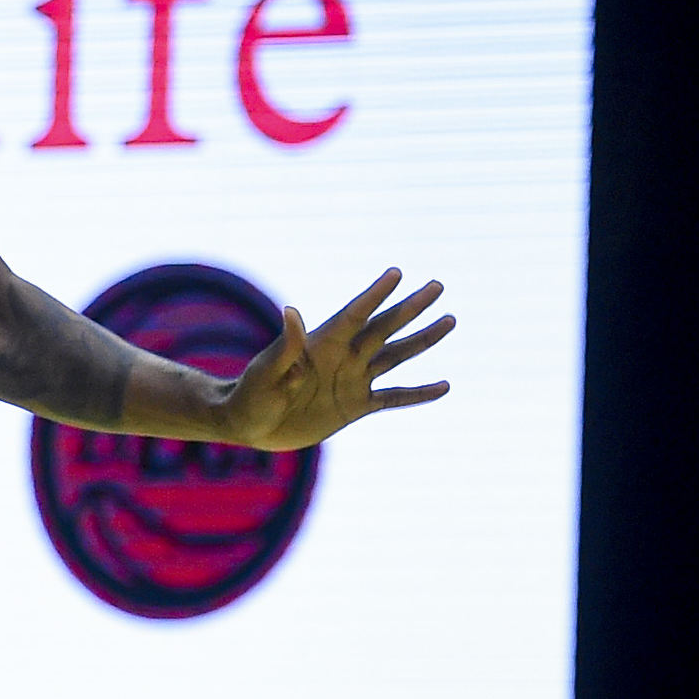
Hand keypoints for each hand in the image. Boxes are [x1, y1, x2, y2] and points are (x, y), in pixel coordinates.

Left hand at [212, 271, 454, 449]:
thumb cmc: (251, 395)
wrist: (248, 425)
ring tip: (449, 320)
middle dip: (410, 308)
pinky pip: (395, 398)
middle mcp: (342, 357)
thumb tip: (291, 311)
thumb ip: (286, 347)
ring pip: (396, 356)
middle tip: (437, 286)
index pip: (354, 314)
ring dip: (422, 340)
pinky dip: (419, 393)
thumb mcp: (266, 371)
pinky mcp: (356, 406)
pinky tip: (444, 386)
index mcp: (321, 344)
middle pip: (383, 328)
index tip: (396, 273)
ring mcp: (352, 380)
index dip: (375, 295)